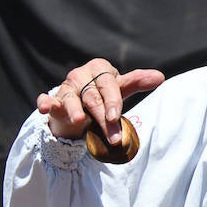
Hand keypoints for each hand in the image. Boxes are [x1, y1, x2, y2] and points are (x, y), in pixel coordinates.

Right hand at [38, 59, 163, 142]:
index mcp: (99, 69)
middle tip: (113, 137)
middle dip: (102, 118)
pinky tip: (46, 108)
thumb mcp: (120, 88)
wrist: (81, 103)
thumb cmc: (104, 94)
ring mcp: (65, 87)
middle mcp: (80, 75)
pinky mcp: (52, 99)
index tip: (116, 117)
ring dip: (74, 110)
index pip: (108, 85)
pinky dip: (45, 103)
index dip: (112, 101)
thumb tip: (160, 77)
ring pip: (70, 99)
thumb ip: (137, 82)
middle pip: (93, 97)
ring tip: (79, 120)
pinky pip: (47, 100)